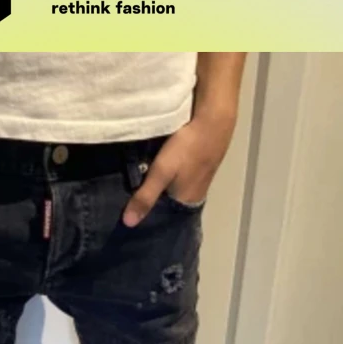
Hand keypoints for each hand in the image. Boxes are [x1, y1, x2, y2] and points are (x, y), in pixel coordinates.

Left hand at [122, 112, 236, 227]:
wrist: (214, 119)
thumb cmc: (187, 148)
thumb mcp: (161, 172)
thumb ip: (145, 197)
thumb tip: (128, 224)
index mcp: (187, 202)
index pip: (165, 217)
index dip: (148, 216)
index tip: (129, 214)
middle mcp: (197, 195)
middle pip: (170, 203)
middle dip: (154, 201)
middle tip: (130, 199)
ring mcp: (202, 179)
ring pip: (175, 188)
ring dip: (161, 187)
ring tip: (140, 184)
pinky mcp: (202, 164)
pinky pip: (181, 176)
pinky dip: (170, 175)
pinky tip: (159, 167)